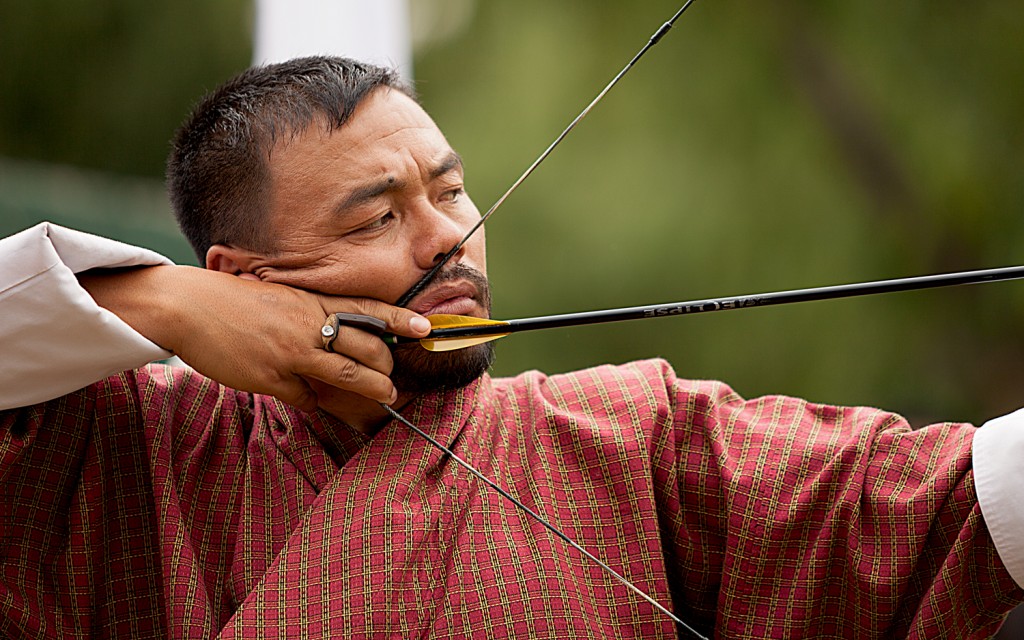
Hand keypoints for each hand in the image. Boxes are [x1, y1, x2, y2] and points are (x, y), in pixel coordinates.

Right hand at [79, 265, 430, 409]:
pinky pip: (304, 395)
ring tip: (387, 396)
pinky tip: (307, 397)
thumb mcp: (280, 297)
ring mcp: (291, 351)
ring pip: (347, 373)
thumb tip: (334, 339)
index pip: (367, 308)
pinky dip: (310, 398)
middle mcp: (308, 323)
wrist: (188, 306)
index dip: (400, 319)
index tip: (426, 327)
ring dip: (371, 388)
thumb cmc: (233, 301)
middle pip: (366, 346)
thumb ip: (309, 315)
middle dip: (386, 365)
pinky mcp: (271, 376)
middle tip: (393, 378)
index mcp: (311, 300)